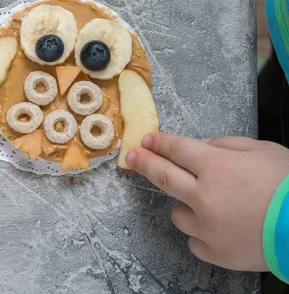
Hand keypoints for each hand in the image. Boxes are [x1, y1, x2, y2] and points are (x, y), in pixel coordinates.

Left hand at [126, 132, 288, 270]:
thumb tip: (199, 148)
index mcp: (217, 167)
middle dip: (144, 163)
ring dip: (187, 205)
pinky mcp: (215, 253)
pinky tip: (221, 228)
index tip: (147, 141)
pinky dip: (202, 233)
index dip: (159, 143)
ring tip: (214, 205)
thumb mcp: (263, 151)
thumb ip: (225, 146)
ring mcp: (207, 228)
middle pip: (163, 176)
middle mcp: (205, 196)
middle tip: (133, 158)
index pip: (176, 150)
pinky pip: (194, 241)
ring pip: (178, 214)